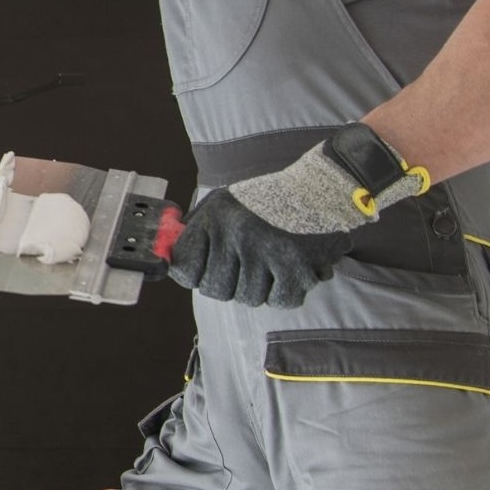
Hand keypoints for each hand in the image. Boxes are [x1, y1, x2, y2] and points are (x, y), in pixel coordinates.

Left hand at [168, 190, 352, 307]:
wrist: (321, 187)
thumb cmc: (268, 200)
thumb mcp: (223, 203)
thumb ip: (195, 231)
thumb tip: (168, 259)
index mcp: (214, 216)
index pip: (185, 268)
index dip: (197, 274)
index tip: (209, 269)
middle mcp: (235, 232)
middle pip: (216, 290)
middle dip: (232, 283)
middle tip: (250, 263)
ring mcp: (265, 250)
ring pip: (249, 299)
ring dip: (263, 287)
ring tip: (274, 259)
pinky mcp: (295, 266)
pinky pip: (280, 301)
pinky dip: (287, 291)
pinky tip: (292, 268)